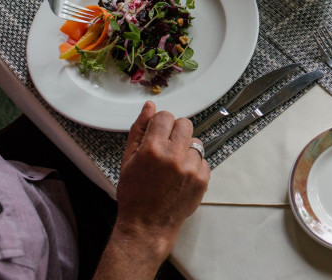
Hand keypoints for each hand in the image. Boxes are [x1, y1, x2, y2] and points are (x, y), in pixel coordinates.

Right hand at [114, 101, 209, 258]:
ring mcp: (191, 168)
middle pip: (185, 124)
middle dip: (175, 132)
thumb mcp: (128, 159)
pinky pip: (203, 159)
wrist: (148, 225)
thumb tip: (150, 106)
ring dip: (185, 150)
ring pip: (195, 142)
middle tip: (165, 149)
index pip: (166, 116)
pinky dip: (193, 165)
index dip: (160, 124)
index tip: (156, 135)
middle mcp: (174, 156)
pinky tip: (180, 178)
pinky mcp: (203, 178)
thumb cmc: (134, 193)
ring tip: (172, 167)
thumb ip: (139, 129)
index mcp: (153, 148)